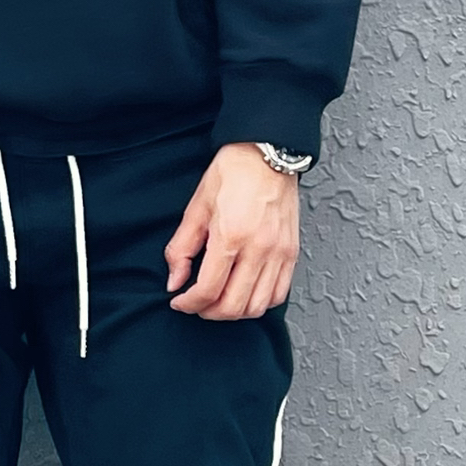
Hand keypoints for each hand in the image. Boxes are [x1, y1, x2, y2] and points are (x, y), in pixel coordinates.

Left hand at [164, 142, 298, 320]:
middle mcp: (259, 248)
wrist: (267, 153)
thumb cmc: (232, 173)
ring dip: (234, 312)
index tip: (179, 301)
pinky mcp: (291, 253)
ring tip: (218, 301)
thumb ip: (181, 248)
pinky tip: (244, 294)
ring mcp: (279, 253)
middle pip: (233, 305)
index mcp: (231, 235)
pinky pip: (278, 294)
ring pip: (257, 306)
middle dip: (209, 312)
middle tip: (196, 305)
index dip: (189, 303)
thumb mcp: (197, 207)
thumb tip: (174, 281)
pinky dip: (259, 303)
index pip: (208, 289)